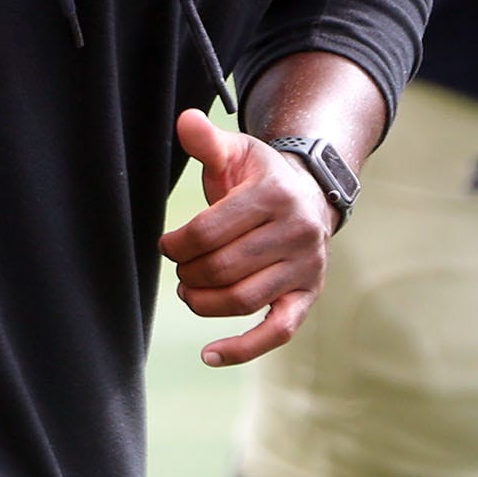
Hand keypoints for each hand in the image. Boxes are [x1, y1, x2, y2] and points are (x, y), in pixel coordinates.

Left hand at [162, 109, 332, 368]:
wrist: (309, 194)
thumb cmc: (259, 177)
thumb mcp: (235, 153)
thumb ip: (207, 141)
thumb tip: (185, 121)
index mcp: (274, 194)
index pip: (211, 230)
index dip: (178, 244)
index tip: (168, 246)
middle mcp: (297, 232)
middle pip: (225, 267)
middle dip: (190, 273)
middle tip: (179, 270)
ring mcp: (306, 267)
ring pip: (245, 300)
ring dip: (204, 303)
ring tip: (189, 292)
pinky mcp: (308, 296)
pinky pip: (277, 331)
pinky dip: (243, 349)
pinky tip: (210, 355)